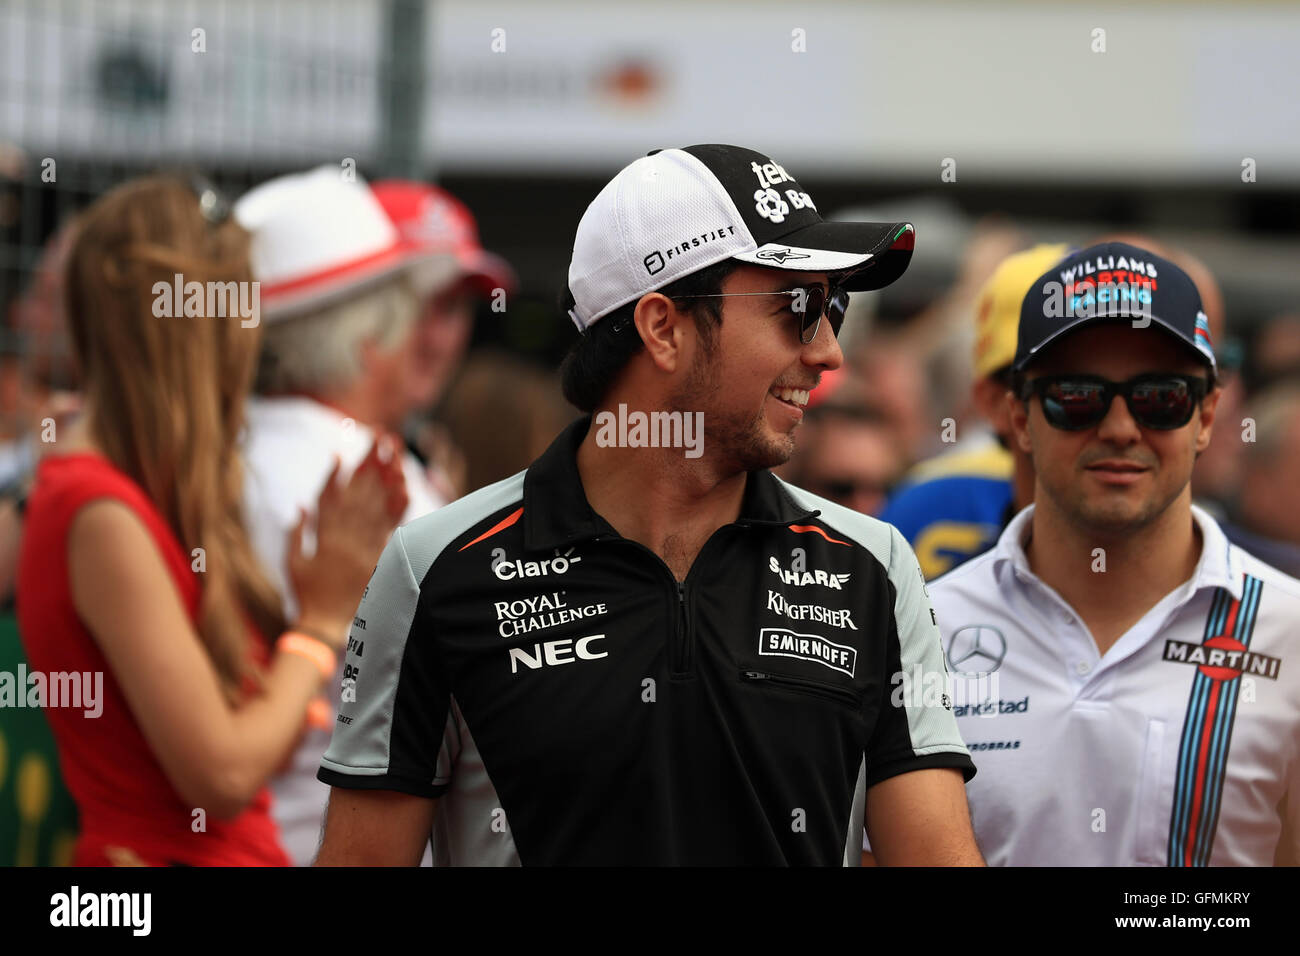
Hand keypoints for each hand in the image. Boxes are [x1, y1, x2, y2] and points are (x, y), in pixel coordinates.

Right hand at [287, 435, 408, 648]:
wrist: (324, 625)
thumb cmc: (306, 595)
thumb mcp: (293, 562)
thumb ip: (296, 532)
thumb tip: (299, 504)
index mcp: (321, 536)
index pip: (330, 497)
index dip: (335, 473)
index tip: (341, 450)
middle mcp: (342, 538)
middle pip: (357, 494)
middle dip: (369, 463)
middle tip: (380, 438)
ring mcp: (361, 547)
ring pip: (375, 505)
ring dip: (385, 477)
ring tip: (394, 453)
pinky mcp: (377, 559)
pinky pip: (390, 529)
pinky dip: (397, 508)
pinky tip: (405, 487)